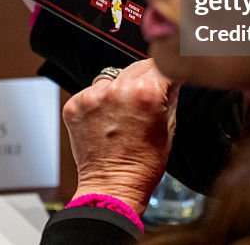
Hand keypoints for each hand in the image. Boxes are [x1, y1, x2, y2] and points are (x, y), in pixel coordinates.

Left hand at [64, 59, 178, 213]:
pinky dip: (100, 101)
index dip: (167, 70)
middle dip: (144, 80)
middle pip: (136, 66)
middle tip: (146, 103)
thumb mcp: (169, 126)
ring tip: (123, 115)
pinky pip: (92, 91)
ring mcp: (93, 96)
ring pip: (113, 77)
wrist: (112, 187)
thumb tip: (174, 74)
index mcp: (146, 92)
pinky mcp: (75, 105)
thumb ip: (171, 93)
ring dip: (119, 88)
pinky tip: (106, 121)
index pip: (161, 63)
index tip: (168, 75)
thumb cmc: (143, 164)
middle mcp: (117, 89)